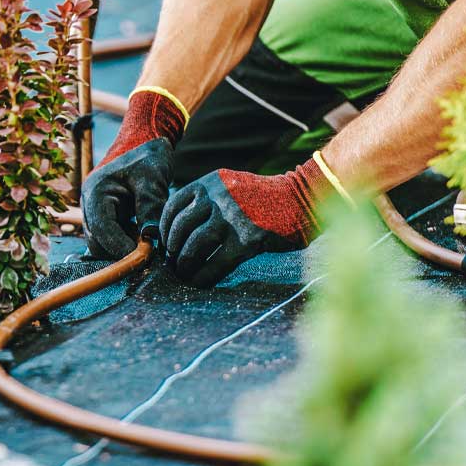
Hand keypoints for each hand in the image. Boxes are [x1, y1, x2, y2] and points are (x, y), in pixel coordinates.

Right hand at [81, 89, 186, 259]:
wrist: (146, 140)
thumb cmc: (148, 155)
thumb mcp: (152, 179)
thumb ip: (150, 207)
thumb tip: (151, 238)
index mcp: (96, 192)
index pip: (102, 230)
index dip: (120, 248)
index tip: (142, 258)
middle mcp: (90, 204)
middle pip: (98, 242)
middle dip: (121, 251)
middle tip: (150, 253)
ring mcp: (96, 211)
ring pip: (104, 243)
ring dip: (124, 247)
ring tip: (148, 243)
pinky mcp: (107, 215)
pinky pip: (112, 237)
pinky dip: (126, 241)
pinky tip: (144, 236)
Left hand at [159, 159, 330, 285]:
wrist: (301, 199)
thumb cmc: (263, 198)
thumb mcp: (230, 186)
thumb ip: (206, 200)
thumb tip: (178, 227)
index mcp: (210, 183)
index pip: (173, 206)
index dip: (164, 229)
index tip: (166, 243)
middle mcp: (217, 198)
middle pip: (180, 229)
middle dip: (173, 250)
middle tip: (174, 263)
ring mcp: (231, 219)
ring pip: (193, 247)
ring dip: (185, 266)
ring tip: (185, 274)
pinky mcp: (246, 241)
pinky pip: (215, 264)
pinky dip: (204, 276)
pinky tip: (201, 282)